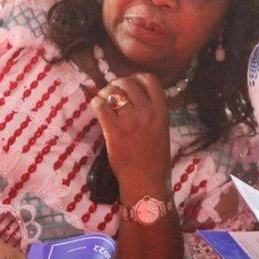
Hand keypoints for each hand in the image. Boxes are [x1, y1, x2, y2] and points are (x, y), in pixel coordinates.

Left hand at [90, 73, 170, 198]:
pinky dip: (96, 104)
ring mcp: (130, 122)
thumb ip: (151, 111)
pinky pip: (100, 106)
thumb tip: (133, 95)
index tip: (130, 84)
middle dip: (116, 84)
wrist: (146, 181)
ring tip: (103, 101)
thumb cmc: (155, 158)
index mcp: (161, 112)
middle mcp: (147, 113)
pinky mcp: (114, 132)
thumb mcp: (161, 129)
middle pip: (127, 83)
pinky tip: (97, 109)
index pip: (150, 79)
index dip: (137, 78)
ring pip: (112, 92)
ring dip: (104, 93)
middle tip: (112, 94)